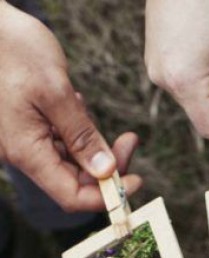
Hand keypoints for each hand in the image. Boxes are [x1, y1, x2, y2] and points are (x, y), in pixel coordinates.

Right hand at [0, 1, 141, 211]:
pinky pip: (56, 143)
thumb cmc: (12, 49)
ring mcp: (21, 143)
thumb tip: (106, 171)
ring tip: (84, 106)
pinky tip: (73, 104)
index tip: (135, 179)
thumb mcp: (55, 91)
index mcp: (26, 151)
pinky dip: (74, 131)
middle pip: (74, 181)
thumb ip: (82, 135)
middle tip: (130, 140)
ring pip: (68, 162)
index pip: (72, 196)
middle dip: (106, 166)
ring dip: (90, 145)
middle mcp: (21, 154)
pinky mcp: (23, 129)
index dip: (106, 195)